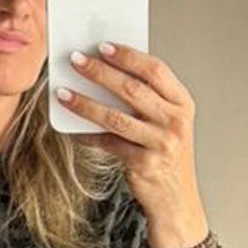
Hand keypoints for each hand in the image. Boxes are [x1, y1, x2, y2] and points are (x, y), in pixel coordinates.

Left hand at [54, 41, 209, 247]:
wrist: (176, 201)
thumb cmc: (167, 157)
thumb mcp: (167, 124)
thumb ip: (148, 100)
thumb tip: (107, 73)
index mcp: (182, 104)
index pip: (155, 70)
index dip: (128, 56)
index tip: (103, 46)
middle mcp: (175, 122)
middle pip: (132, 89)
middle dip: (100, 72)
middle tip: (76, 61)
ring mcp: (161, 144)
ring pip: (116, 117)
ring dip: (86, 103)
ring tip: (64, 93)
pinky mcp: (144, 165)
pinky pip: (109, 145)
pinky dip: (89, 136)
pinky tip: (74, 130)